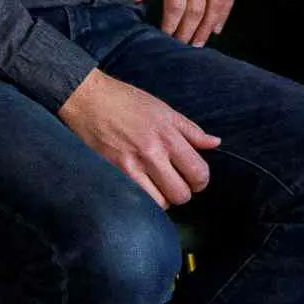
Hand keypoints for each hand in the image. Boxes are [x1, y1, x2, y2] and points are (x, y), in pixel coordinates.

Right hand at [59, 68, 220, 209]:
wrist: (89, 100)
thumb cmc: (126, 101)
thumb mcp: (163, 109)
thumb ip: (190, 130)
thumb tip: (214, 143)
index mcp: (168, 134)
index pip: (198, 172)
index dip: (201, 180)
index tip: (194, 178)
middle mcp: (153, 152)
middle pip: (182, 193)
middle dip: (183, 191)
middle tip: (175, 182)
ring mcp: (133, 166)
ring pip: (162, 203)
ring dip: (163, 198)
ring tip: (157, 186)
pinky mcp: (115, 175)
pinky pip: (139, 202)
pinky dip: (145, 201)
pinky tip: (142, 189)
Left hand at [135, 0, 235, 45]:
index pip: (176, 3)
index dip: (171, 25)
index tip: (164, 36)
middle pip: (197, 8)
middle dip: (188, 32)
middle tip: (180, 46)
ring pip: (217, 4)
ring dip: (208, 27)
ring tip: (199, 42)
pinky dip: (226, 11)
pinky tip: (218, 25)